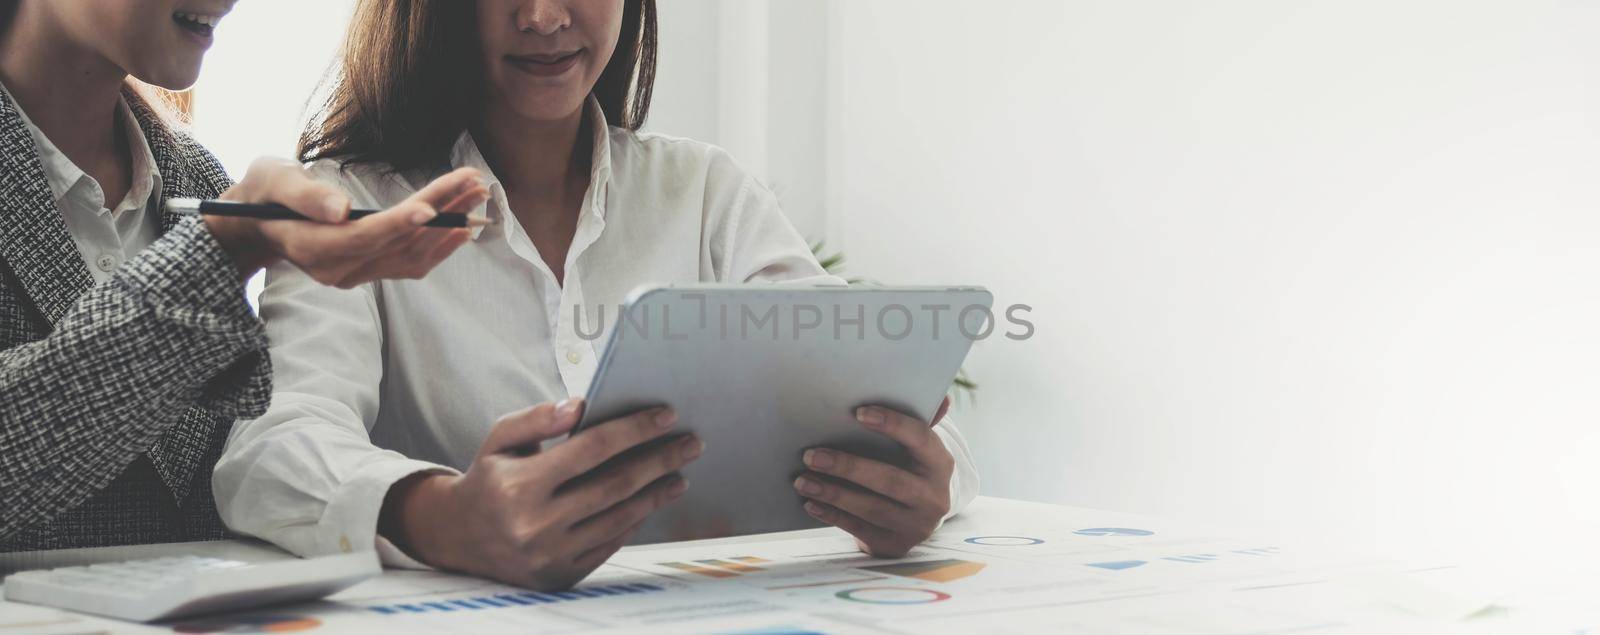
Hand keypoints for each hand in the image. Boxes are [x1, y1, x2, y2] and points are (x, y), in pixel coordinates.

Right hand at [204, 157, 488, 284]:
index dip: (398, 223)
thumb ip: (304, 195)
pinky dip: (439, 245)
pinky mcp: (368, 272)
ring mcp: (355, 275)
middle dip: (438, 212)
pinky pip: (410, 264)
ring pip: (411, 254)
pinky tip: (463, 226)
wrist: (258, 223)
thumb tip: (340, 209)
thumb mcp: (274, 181)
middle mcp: (338, 270)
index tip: (430, 206)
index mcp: (312, 247)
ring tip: (476, 193)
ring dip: (447, 225)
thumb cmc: (265, 193)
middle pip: (396, 242)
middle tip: (472, 182)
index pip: (363, 237)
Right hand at [380, 399, 703, 589]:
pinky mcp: (560, 576)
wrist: (458, 538)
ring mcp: (550, 556)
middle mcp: (535, 525)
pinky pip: (609, 544)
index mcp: (519, 486)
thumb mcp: (500, 440)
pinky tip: (649, 499)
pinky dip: (633, 520)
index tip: (666, 415)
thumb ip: (537, 418)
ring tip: (679, 473)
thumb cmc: (488, 478)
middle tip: (691, 443)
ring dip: (656, 493)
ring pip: (619, 518)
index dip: (634, 430)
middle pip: (616, 485)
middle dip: (660, 460)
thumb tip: (581, 404)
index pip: (592, 449)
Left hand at [795, 396, 954, 557]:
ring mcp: (917, 525)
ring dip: (833, 493)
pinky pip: (860, 530)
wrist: (915, 519)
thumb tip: (942, 398)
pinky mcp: (896, 545)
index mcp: (941, 464)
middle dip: (847, 467)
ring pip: (871, 508)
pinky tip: (810, 502)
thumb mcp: (916, 449)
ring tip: (802, 480)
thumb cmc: (907, 470)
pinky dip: (832, 515)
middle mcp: (934, 497)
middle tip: (811, 455)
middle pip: (890, 480)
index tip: (858, 412)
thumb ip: (918, 423)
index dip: (893, 424)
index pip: (921, 439)